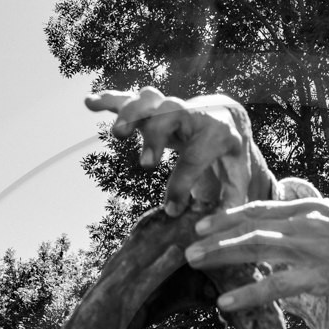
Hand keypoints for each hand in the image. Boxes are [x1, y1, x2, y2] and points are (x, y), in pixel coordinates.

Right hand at [85, 87, 271, 215]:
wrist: (227, 117)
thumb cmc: (230, 155)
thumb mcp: (238, 177)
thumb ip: (230, 201)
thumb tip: (212, 230)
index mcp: (216, 133)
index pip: (196, 157)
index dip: (182, 185)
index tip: (171, 210)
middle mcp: (193, 114)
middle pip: (171, 114)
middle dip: (156, 137)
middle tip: (147, 166)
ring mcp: (170, 107)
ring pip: (148, 100)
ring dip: (130, 114)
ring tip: (118, 135)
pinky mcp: (154, 107)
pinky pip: (130, 98)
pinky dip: (110, 100)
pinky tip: (90, 102)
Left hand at [183, 199, 328, 311]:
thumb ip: (313, 223)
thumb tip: (293, 227)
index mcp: (309, 211)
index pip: (260, 207)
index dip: (229, 214)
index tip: (204, 220)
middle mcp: (304, 224)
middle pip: (249, 224)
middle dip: (215, 233)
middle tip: (187, 243)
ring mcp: (309, 249)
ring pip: (254, 246)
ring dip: (220, 253)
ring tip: (194, 261)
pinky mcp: (317, 276)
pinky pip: (274, 285)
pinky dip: (247, 292)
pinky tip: (225, 301)